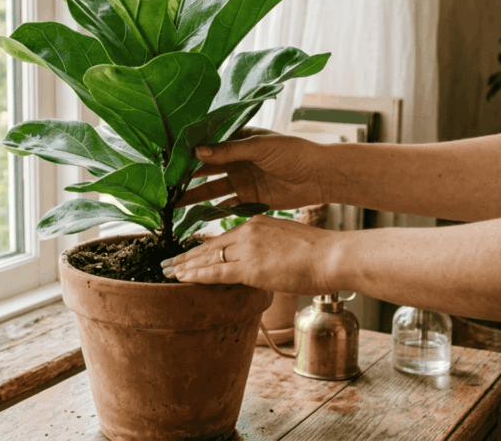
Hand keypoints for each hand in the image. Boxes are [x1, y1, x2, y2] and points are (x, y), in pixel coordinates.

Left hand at [160, 215, 335, 293]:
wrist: (333, 256)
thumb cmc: (319, 253)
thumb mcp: (288, 242)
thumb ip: (270, 248)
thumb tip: (264, 262)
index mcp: (257, 223)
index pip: (223, 237)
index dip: (203, 248)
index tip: (189, 254)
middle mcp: (248, 232)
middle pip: (210, 246)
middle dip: (186, 256)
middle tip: (167, 263)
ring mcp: (248, 249)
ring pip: (209, 259)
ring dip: (185, 266)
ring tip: (167, 272)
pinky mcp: (251, 267)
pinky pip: (217, 272)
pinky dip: (197, 275)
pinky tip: (182, 278)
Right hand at [178, 130, 327, 210]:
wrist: (320, 176)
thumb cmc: (293, 152)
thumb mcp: (259, 147)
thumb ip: (228, 151)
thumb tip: (197, 151)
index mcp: (237, 140)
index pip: (206, 145)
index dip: (187, 153)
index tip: (168, 162)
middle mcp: (236, 159)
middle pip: (204, 169)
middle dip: (185, 177)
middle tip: (164, 186)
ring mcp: (242, 179)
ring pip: (211, 188)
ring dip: (193, 196)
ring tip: (173, 204)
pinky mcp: (250, 198)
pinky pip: (226, 205)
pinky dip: (211, 210)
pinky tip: (194, 216)